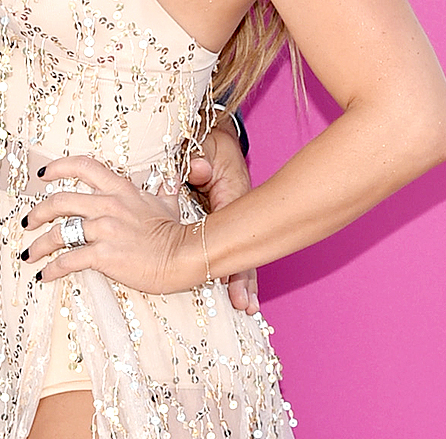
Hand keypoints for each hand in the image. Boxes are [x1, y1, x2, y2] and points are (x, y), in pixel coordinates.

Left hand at [21, 157, 200, 295]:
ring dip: (39, 245)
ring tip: (30, 255)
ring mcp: (104, 229)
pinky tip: (45, 276)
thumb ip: (161, 188)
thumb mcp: (165, 202)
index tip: (42, 174)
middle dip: (37, 212)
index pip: (83, 166)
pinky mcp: (103, 255)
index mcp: (120, 188)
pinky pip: (68, 261)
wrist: (184, 256)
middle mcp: (107, 204)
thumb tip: (168, 177)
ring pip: (58, 233)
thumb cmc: (175, 232)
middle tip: (28, 222)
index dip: (58, 167)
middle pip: (59, 201)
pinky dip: (52, 269)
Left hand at [186, 126, 259, 314]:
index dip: (231, 253)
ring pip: (239, 254)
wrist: (216, 139)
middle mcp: (237, 212)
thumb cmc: (209, 144)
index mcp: (234, 194)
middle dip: (244, 277)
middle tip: (244, 304)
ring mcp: (233, 221)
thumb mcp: (206, 146)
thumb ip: (200, 158)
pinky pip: (230, 251)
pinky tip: (238, 293)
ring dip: (243, 279)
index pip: (234, 229)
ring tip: (246, 306)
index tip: (230, 277)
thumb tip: (199, 169)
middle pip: (242, 248)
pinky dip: (234, 270)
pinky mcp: (224, 225)